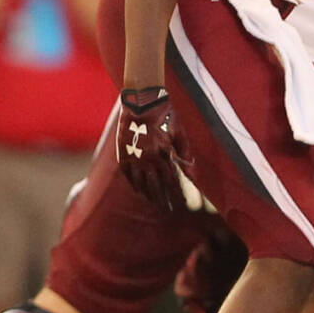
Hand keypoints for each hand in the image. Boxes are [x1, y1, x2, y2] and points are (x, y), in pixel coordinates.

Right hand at [115, 86, 191, 212]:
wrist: (141, 101)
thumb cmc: (165, 115)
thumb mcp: (179, 133)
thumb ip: (185, 154)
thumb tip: (191, 174)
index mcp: (161, 154)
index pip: (171, 180)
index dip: (177, 194)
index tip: (183, 204)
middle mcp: (146, 158)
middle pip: (156, 186)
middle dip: (164, 200)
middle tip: (169, 211)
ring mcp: (132, 157)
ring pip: (141, 183)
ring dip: (150, 195)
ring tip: (156, 203)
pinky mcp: (122, 153)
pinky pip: (128, 175)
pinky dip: (135, 184)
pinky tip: (140, 191)